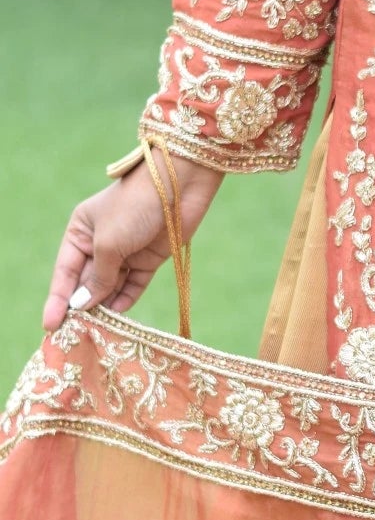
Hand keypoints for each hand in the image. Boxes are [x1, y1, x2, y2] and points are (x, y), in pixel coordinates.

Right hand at [43, 154, 223, 331]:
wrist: (179, 184)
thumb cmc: (134, 207)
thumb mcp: (108, 244)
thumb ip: (98, 277)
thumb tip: (84, 304)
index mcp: (81, 230)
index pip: (65, 271)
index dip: (58, 299)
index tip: (50, 325)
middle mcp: (101, 242)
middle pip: (87, 281)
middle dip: (82, 305)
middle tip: (73, 334)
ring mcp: (127, 251)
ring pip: (111, 285)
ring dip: (104, 305)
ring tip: (97, 331)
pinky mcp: (150, 258)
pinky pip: (134, 284)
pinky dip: (127, 298)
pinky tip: (118, 314)